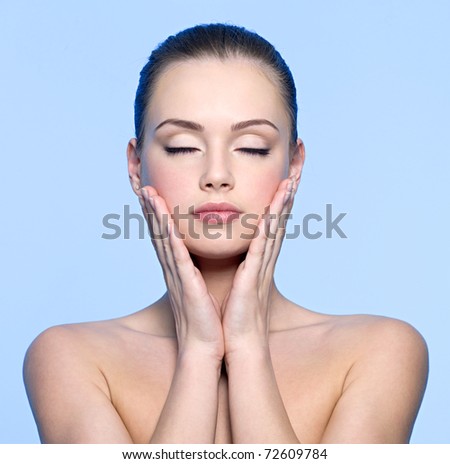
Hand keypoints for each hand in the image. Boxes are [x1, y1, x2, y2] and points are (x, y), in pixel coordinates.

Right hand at [139, 186, 223, 361]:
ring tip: (149, 194)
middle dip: (151, 209)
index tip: (153, 194)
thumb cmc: (205, 318)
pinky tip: (166, 222)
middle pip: (159, 234)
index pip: (165, 237)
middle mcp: (173, 270)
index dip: (158, 215)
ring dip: (156, 216)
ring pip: (164, 240)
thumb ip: (194, 271)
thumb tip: (195, 259)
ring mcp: (178, 277)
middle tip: (143, 186)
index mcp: (179, 270)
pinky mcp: (186, 285)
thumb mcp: (198, 288)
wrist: (205, 346)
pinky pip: (177, 257)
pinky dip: (170, 238)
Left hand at [221, 176, 296, 357]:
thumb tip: (239, 253)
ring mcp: (261, 267)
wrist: (239, 342)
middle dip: (287, 196)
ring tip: (290, 181)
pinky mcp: (254, 277)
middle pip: (278, 222)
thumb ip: (241, 265)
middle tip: (296, 172)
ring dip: (282, 205)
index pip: (270, 225)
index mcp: (258, 260)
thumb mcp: (239, 282)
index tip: (284, 180)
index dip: (278, 202)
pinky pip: (262, 247)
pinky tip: (272, 211)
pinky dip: (267, 228)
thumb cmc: (235, 314)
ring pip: (274, 230)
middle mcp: (264, 260)